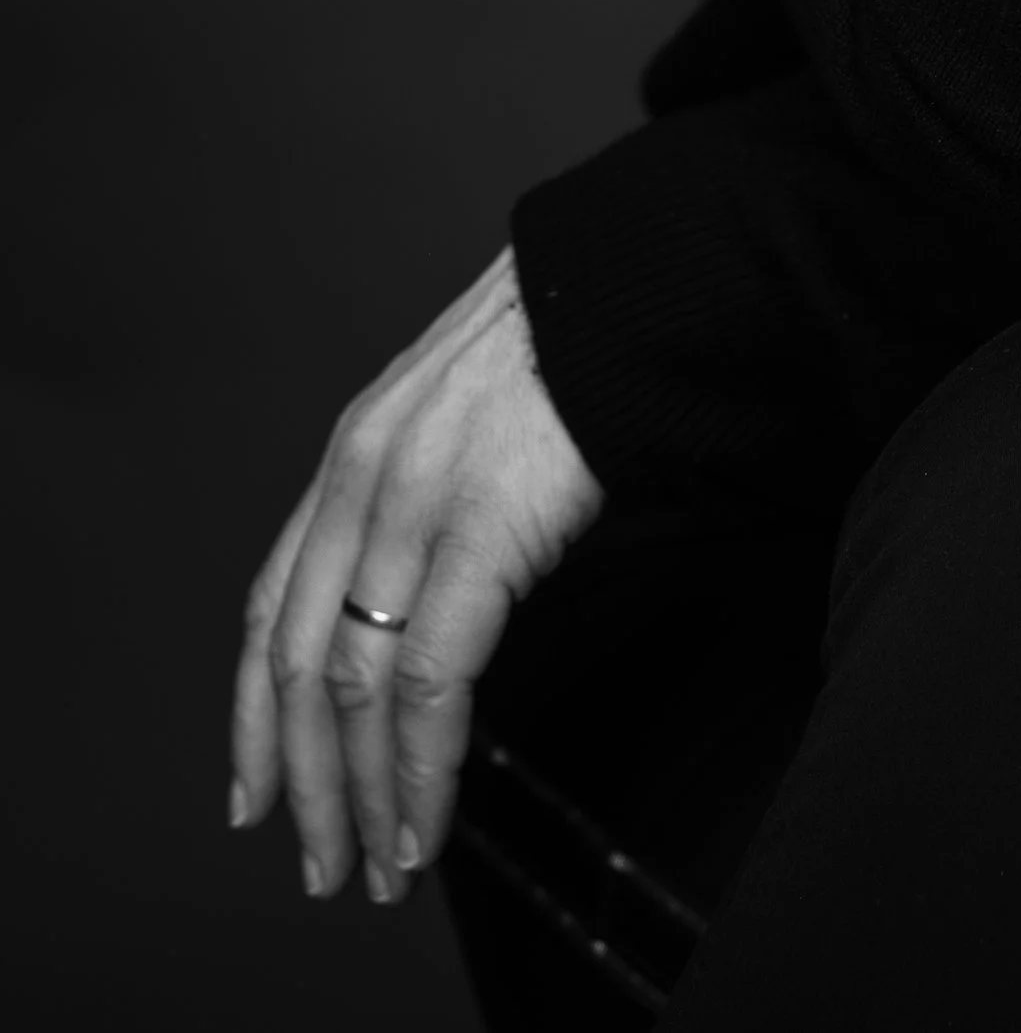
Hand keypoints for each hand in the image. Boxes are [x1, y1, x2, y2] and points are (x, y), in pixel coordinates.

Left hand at [229, 249, 602, 906]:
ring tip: (383, 865)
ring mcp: (415, 500)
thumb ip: (429, 486)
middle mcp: (363, 475)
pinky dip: (421, 767)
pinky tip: (429, 817)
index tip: (255, 789)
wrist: (639, 280)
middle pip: (295, 660)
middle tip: (323, 864)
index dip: (254, 710)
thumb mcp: (466, 406)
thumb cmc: (578, 341)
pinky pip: (431, 678)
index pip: (271, 601)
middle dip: (303, 781)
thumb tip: (430, 587)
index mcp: (355, 447)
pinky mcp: (480, 527)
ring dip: (363, 795)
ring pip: (353, 686)